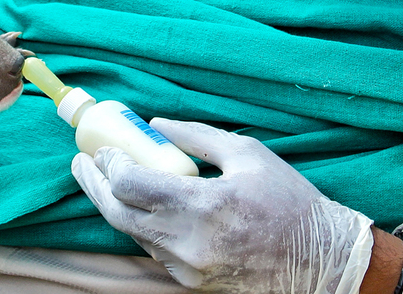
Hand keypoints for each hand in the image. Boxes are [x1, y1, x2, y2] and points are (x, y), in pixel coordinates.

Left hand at [71, 118, 373, 293]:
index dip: (110, 164)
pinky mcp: (191, 283)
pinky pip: (155, 250)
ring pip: (134, 234)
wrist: (319, 261)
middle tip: (83, 163)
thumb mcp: (248, 154)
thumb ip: (197, 137)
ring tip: (107, 178)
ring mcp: (188, 268)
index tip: (104, 147)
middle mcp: (189, 242)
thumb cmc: (288, 202)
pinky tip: (142, 206)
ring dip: (116, 205)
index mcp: (204, 205)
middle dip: (95, 185)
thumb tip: (156, 123)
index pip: (131, 186)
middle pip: (118, 214)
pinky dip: (143, 226)